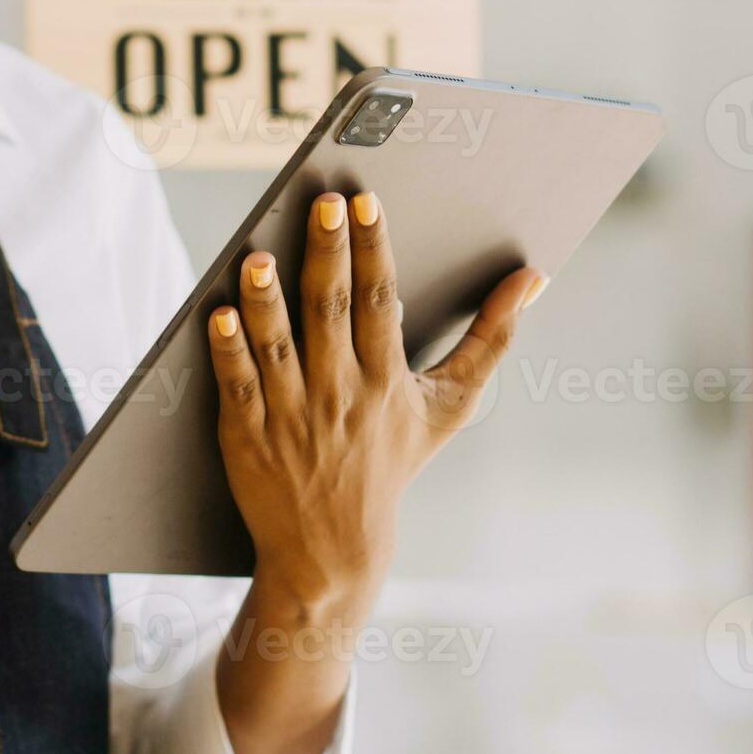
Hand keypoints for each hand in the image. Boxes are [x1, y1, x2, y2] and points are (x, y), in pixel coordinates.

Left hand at [207, 191, 544, 619]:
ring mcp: (291, 415)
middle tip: (323, 202)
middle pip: (330, 312)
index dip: (374, 250)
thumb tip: (534, 279)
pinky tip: (218, 314)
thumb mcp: (448, 407)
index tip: (368, 203)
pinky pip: (237, 386)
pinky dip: (227, 351)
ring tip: (257, 256)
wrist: (333, 551)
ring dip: (267, 302)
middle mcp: (341, 395)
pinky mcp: (246, 435)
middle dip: (328, 254)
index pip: (379, 303)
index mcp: (387, 381)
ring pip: (278, 348)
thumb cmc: (391, 465)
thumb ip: (490, 340)